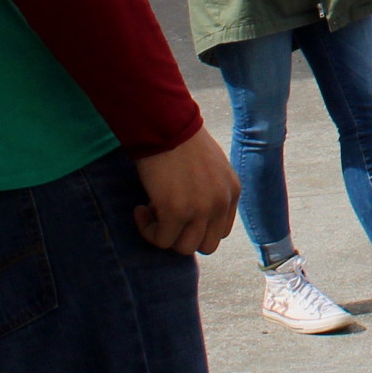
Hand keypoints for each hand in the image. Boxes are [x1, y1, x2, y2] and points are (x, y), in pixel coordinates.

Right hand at [132, 126, 237, 256]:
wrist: (164, 124)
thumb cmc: (181, 140)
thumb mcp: (210, 167)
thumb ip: (209, 191)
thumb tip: (192, 217)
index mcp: (232, 191)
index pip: (221, 230)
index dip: (197, 227)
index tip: (179, 212)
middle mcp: (221, 203)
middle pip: (206, 245)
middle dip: (183, 236)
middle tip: (164, 216)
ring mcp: (200, 209)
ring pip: (184, 248)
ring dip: (164, 235)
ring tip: (150, 211)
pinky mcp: (176, 211)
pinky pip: (160, 239)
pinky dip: (147, 229)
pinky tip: (139, 209)